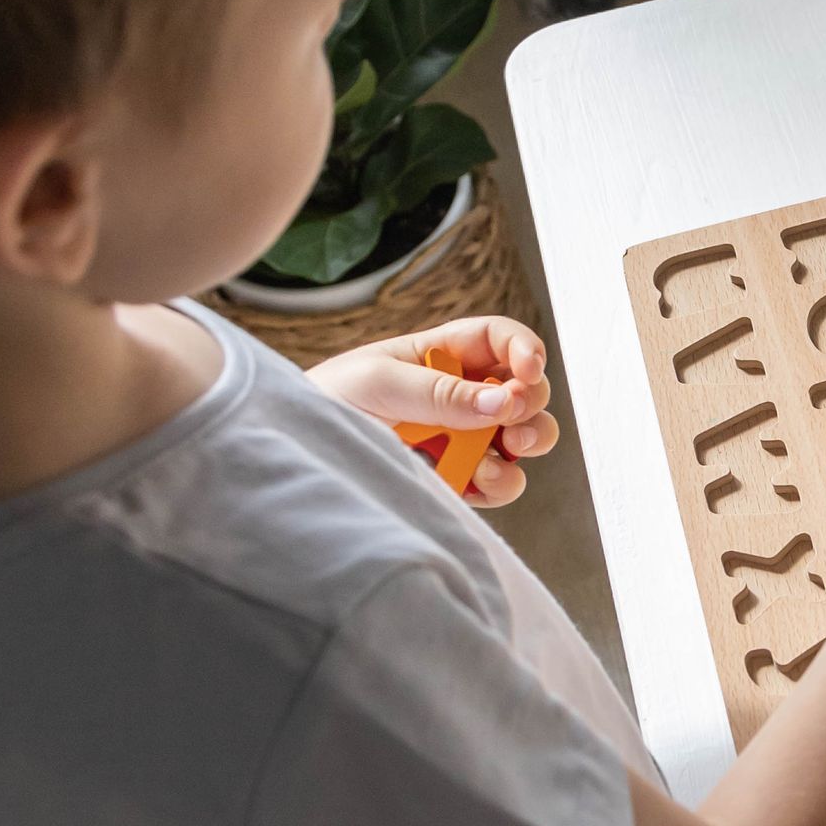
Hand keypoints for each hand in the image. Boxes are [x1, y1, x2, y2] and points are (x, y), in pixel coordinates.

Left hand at [309, 316, 558, 506]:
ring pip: (520, 438)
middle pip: (524, 391)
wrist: (295, 449)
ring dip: (524, 444)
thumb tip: (503, 401)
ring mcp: (462, 439)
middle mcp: (462, 395)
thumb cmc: (328, 398)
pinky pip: (497, 483)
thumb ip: (441, 393)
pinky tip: (479, 482)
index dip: (524, 349)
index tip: (528, 371)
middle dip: (531, 403)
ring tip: (501, 453)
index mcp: (444, 354)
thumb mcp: (380, 381)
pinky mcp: (455, 480)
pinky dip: (499, 484)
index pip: (501, 341)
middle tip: (513, 420)